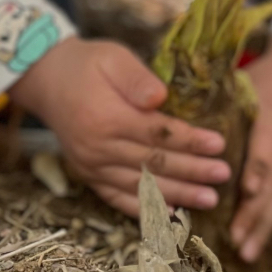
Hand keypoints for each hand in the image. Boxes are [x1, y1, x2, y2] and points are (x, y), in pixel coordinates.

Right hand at [8, 37, 229, 214]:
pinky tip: (172, 214)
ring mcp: (91, 166)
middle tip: (224, 175)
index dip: (190, 141)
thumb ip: (136, 78)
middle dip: (192, 172)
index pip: (157, 133)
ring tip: (209, 199)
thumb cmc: (88, 64)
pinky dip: (146, 209)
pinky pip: (118, 198)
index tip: (220, 144)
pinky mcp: (88, 176)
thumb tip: (160, 97)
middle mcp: (97, 148)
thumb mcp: (113, 58)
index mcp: (106, 117)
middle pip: (153, 164)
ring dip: (177, 195)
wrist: (46, 80)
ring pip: (141, 186)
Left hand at [230, 34, 271, 262]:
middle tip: (233, 238)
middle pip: (270, 185)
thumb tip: (165, 111)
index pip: (264, 150)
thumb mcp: (241, 83)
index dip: (257, 171)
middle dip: (252, 213)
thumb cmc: (264, 80)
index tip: (247, 190)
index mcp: (269, 123)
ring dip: (265, 228)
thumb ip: (213, 103)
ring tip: (247, 254)